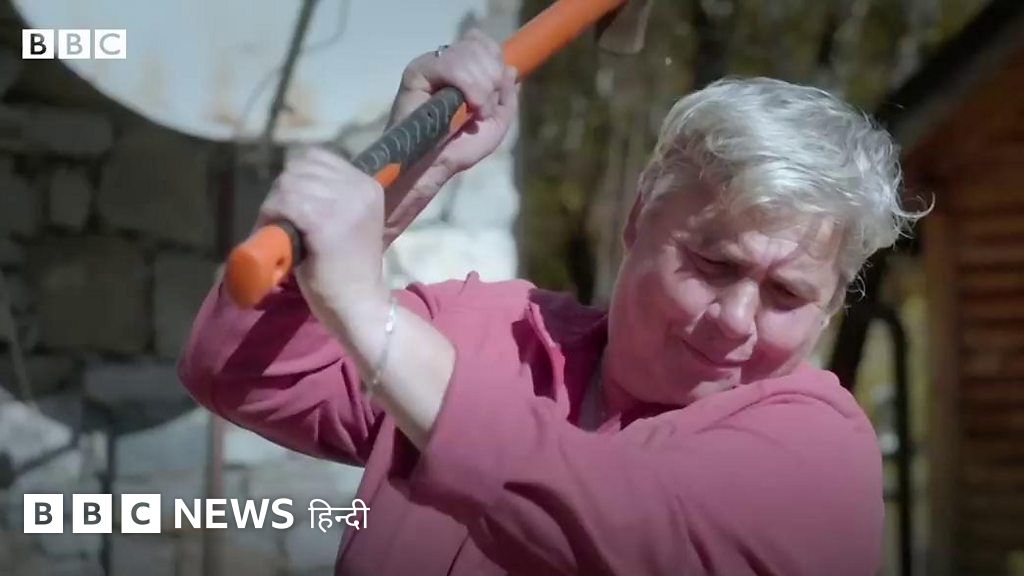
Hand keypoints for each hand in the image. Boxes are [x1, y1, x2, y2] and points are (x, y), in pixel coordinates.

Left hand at [257, 147, 387, 328]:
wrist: (359, 306)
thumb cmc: (347, 270)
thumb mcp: (346, 222)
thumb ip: (330, 197)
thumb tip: (291, 180)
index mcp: (367, 185)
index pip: (317, 158)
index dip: (297, 179)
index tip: (292, 207)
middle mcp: (359, 187)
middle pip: (299, 168)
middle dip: (282, 193)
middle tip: (279, 224)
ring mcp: (344, 202)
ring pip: (288, 184)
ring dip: (274, 207)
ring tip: (278, 233)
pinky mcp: (325, 220)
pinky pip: (286, 203)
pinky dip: (272, 218)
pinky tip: (278, 238)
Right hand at [389, 29, 518, 176]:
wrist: (436, 166)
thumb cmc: (461, 149)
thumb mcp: (496, 124)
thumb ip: (507, 97)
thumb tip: (511, 69)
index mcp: (463, 69)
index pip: (483, 43)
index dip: (495, 60)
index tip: (496, 88)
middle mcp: (445, 62)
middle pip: (478, 45)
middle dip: (491, 77)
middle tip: (484, 108)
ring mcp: (430, 65)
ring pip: (466, 53)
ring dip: (481, 86)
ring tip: (476, 112)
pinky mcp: (418, 72)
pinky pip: (449, 64)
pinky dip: (468, 85)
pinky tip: (470, 106)